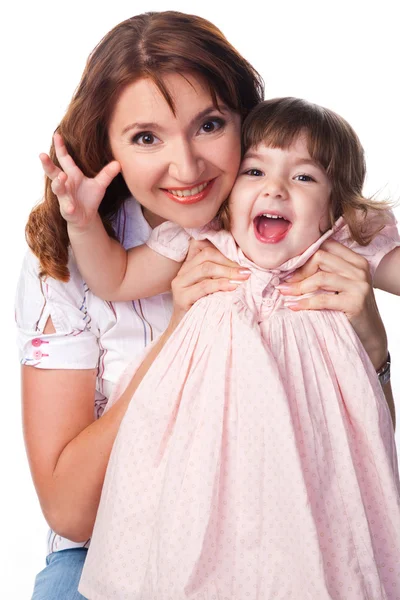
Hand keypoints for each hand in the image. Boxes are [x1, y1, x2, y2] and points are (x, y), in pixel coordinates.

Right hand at [40, 133, 120, 230]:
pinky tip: (70, 207)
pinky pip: (67, 207)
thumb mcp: (100, 184)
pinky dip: (68, 207)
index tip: (57, 135)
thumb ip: (107, 174)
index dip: (60, 147)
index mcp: (72, 174)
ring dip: (58, 183)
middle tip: (42, 155)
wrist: (86, 217)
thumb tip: (118, 163)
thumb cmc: (90, 198)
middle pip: (53, 172)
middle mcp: (65, 183)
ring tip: (61, 177)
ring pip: (57, 188)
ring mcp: (64, 196)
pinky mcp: (67, 209)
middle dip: (47, 164)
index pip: (64, 158)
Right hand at [169, 239, 249, 327]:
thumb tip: (243, 265)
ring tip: (243, 278)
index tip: (243, 260)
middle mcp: (183, 272)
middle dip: (230, 261)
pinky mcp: (181, 298)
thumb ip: (220, 274)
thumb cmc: (203, 309)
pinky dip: (221, 285)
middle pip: (207, 255)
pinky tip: (233, 287)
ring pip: (206, 268)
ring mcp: (180, 284)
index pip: (206, 248)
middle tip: (247, 271)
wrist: (187, 331)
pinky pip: (204, 286)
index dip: (226, 251)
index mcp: (189, 266)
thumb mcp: (212, 288)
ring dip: (228, 272)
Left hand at [277, 239, 387, 369]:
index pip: (326, 245)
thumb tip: (292, 265)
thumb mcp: (341, 285)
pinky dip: (305, 303)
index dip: (304, 253)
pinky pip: (323, 299)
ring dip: (298, 286)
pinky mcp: (355, 303)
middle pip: (321, 257)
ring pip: (320, 278)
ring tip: (285, 292)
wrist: (370, 334)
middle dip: (299, 270)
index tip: (289, 266)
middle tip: (285, 281)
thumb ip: (326, 271)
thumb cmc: (349, 307)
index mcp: (356, 260)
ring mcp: (359, 285)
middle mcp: (359, 269)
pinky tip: (293, 306)